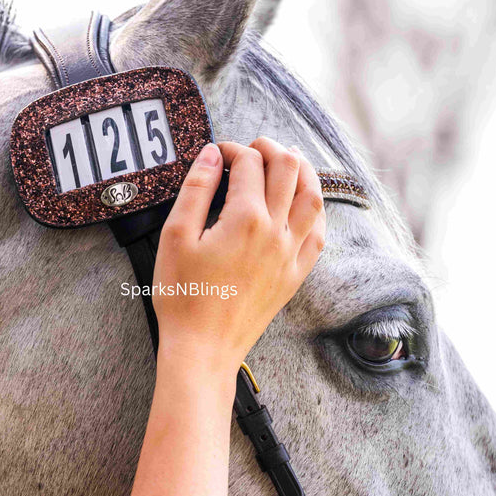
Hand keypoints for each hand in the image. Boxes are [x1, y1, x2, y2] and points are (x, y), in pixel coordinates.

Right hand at [153, 137, 325, 373]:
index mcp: (246, 219)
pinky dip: (315, 208)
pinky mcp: (295, 275)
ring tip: (289, 159)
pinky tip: (305, 202)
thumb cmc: (183, 296)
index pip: (249, 163)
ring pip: (313, 196)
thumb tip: (212, 154)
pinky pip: (319, 233)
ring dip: (303, 170)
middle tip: (253, 147)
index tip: (216, 154)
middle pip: (288, 168)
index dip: (232, 149)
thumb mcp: (175, 237)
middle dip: (270, 147)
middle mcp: (276, 232)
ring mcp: (291, 254)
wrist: (203, 348)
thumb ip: (195, 189)